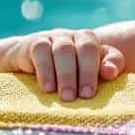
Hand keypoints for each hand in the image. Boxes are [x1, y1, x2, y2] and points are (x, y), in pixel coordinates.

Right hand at [6, 28, 123, 101]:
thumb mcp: (84, 73)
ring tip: (67, 97)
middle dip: (87, 73)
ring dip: (67, 75)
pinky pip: (41, 52)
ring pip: (64, 51)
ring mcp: (55, 37)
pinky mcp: (34, 42)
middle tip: (85, 96)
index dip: (110, 66)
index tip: (107, 82)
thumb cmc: (62, 72)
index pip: (109, 53)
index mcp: (93, 43)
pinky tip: (47, 88)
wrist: (24, 61)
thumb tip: (111, 72)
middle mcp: (75, 36)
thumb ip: (103, 70)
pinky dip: (46, 71)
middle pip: (87, 48)